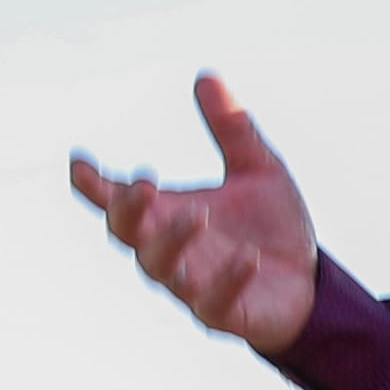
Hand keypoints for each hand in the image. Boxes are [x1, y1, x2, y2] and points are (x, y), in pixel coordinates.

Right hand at [69, 74, 318, 353]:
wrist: (311, 286)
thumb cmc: (271, 228)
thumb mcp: (258, 169)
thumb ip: (231, 129)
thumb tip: (205, 75)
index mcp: (167, 213)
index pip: (117, 199)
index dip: (92, 185)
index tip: (79, 162)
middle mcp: (170, 248)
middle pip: (127, 233)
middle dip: (127, 210)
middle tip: (143, 184)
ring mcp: (191, 284)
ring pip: (160, 268)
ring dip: (172, 241)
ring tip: (198, 215)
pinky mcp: (221, 313)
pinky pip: (213, 301)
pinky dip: (227, 279)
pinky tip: (248, 257)